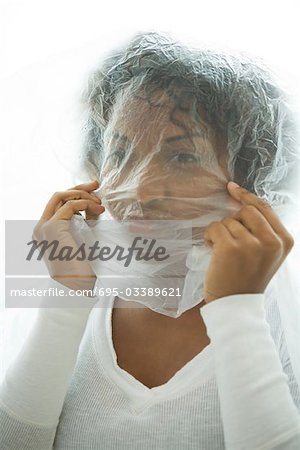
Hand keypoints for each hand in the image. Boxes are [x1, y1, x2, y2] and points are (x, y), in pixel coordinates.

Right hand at [33, 180, 104, 291]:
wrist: (79, 284)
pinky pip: (70, 205)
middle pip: (58, 195)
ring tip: (99, 204)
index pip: (58, 203)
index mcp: (46, 230)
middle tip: (97, 184)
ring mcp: (44, 226)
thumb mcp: (84, 235)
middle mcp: (40, 227)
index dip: (76, 192)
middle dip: (79, 187)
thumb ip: (85, 220)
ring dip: (83, 195)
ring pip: (61, 196)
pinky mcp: (52, 227)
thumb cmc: (84, 265)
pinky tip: (97, 211)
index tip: (94, 190)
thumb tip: (94, 203)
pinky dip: (85, 204)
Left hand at [203, 181, 293, 302]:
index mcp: (284, 240)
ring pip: (229, 220)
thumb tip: (241, 199)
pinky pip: (215, 227)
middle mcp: (271, 241)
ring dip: (220, 232)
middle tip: (230, 240)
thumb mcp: (266, 253)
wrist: (235, 305)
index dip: (247, 196)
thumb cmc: (247, 277)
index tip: (232, 188)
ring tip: (222, 251)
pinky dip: (209, 235)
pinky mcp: (230, 248)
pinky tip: (211, 248)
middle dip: (234, 222)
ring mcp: (251, 244)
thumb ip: (262, 230)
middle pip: (246, 210)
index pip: (265, 207)